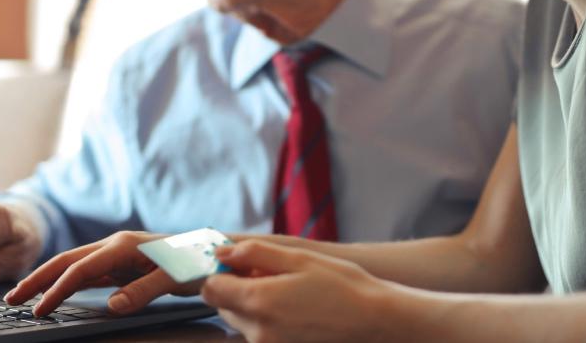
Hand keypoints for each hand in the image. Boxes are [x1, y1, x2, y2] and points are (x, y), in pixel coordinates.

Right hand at [4, 231, 200, 316]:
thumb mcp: (175, 278)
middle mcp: (115, 245)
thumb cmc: (197, 261)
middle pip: (67, 261)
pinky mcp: (122, 263)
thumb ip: (144, 291)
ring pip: (74, 265)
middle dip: (37, 279)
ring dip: (48, 279)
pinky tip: (56, 292)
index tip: (39, 309)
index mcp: (124, 246)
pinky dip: (67, 282)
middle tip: (11, 299)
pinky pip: (88, 273)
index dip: (57, 290)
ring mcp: (117, 254)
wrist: (214, 251)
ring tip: (24, 296)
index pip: (80, 269)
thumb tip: (111, 306)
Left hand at [202, 240, 395, 342]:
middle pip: (224, 305)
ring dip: (253, 304)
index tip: (240, 263)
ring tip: (288, 292)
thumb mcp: (299, 258)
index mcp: (258, 301)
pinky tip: (294, 309)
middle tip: (270, 274)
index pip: (211, 288)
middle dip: (238, 288)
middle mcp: (257, 330)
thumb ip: (255, 253)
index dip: (221, 272)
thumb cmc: (341, 285)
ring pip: (241, 320)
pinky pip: (259, 333)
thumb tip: (222, 252)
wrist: (374, 320)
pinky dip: (267, 319)